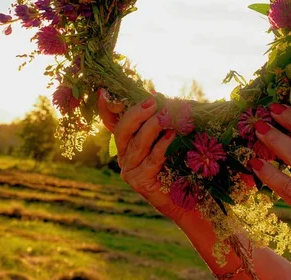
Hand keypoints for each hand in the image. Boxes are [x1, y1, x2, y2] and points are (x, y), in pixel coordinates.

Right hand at [97, 90, 186, 221]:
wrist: (186, 199)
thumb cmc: (178, 164)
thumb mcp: (168, 136)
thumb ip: (159, 118)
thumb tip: (156, 93)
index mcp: (126, 142)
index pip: (112, 122)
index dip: (106, 108)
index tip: (104, 91)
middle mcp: (123, 156)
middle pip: (122, 130)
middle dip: (136, 113)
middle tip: (153, 102)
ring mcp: (129, 170)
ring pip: (137, 143)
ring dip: (153, 126)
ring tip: (167, 115)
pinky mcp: (140, 182)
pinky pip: (151, 159)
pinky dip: (162, 145)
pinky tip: (172, 136)